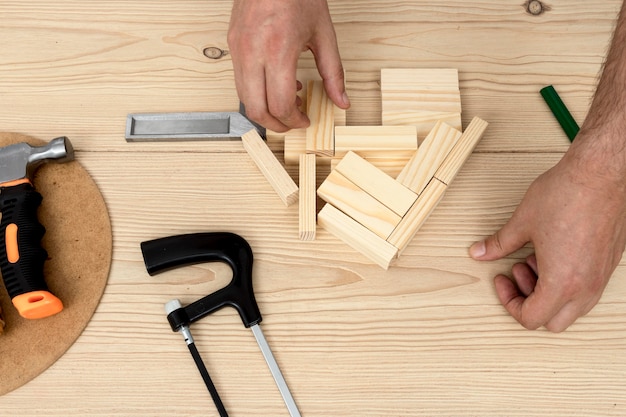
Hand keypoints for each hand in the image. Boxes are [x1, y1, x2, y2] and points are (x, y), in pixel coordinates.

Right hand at [227, 0, 349, 131]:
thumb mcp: (323, 33)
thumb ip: (333, 72)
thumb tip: (341, 100)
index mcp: (278, 49)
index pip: (279, 103)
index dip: (293, 120)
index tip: (305, 119)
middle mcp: (252, 51)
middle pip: (256, 108)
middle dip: (275, 123)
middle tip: (292, 121)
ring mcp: (238, 48)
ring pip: (243, 97)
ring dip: (264, 108)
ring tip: (287, 101)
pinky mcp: (231, 43)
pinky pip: (239, 80)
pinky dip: (256, 91)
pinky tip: (276, 83)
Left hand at [470, 143, 625, 331]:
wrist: (600, 173)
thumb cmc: (566, 195)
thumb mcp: (522, 223)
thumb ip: (499, 244)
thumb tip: (479, 252)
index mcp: (562, 283)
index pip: (531, 318)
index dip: (509, 302)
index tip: (502, 279)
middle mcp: (585, 286)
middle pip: (554, 321)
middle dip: (530, 302)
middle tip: (517, 272)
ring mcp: (601, 277)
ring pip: (573, 307)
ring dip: (548, 292)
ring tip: (535, 258)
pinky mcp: (609, 264)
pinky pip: (586, 289)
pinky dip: (566, 281)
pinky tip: (553, 251)